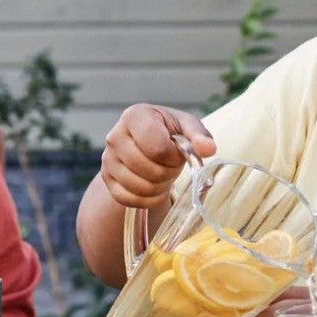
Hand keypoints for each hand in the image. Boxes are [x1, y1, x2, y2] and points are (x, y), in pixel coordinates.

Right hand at [99, 105, 216, 210]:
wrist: (144, 143)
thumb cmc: (168, 132)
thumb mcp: (186, 126)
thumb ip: (199, 135)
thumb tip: (208, 149)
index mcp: (134, 116)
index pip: (157, 147)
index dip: (173, 156)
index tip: (178, 152)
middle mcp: (115, 136)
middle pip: (148, 169)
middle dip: (168, 171)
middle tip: (173, 165)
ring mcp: (108, 160)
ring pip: (140, 187)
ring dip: (160, 186)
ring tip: (164, 174)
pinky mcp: (107, 180)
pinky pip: (130, 199)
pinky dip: (148, 199)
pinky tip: (156, 187)